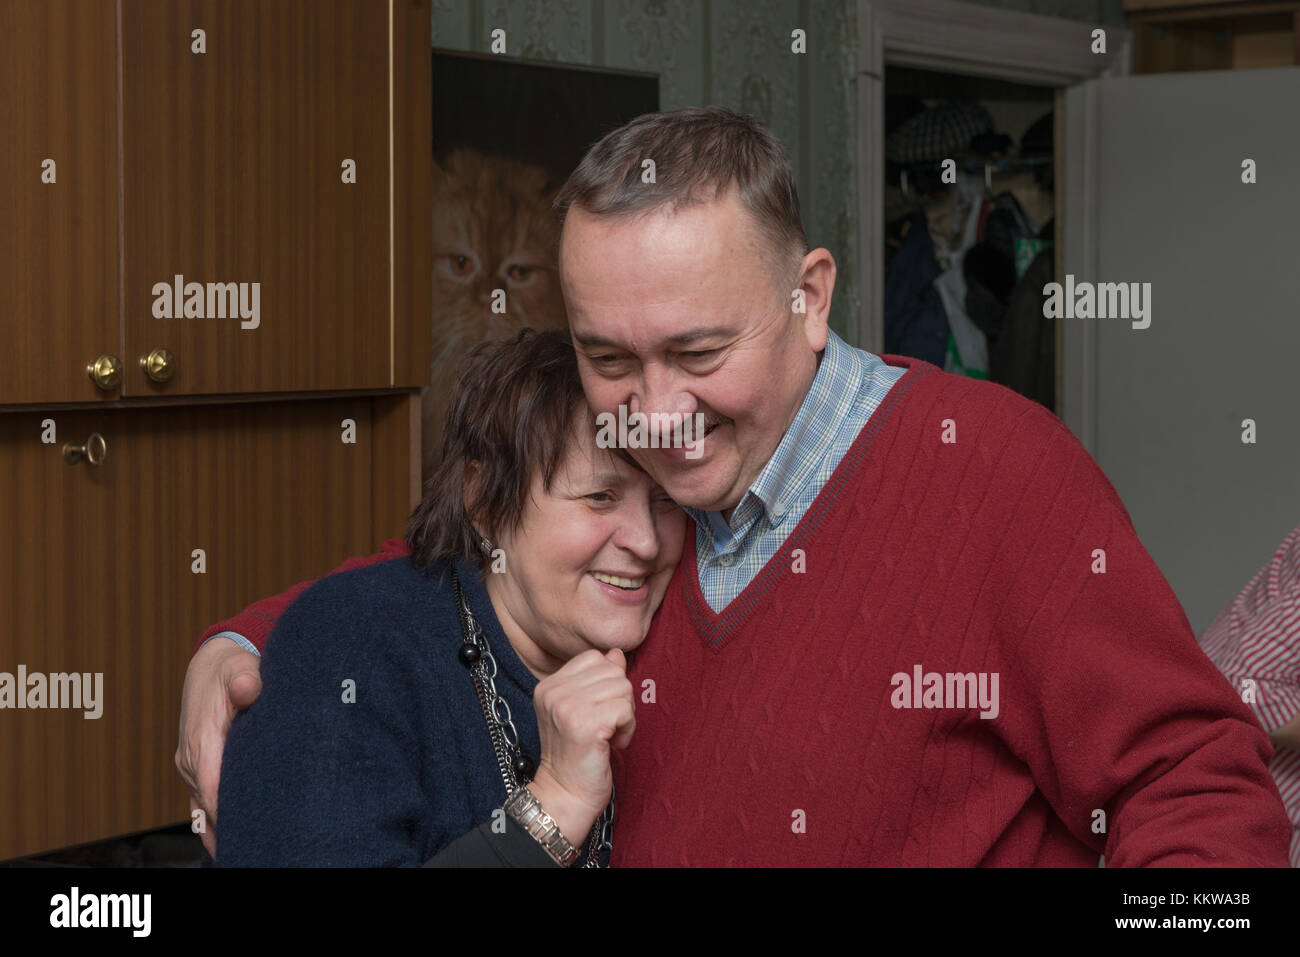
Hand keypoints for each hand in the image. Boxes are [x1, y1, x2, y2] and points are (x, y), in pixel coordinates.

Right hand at [174, 637, 262, 856]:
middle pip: (208, 806)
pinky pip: (201, 803)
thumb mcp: (241, 668)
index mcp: (201, 740)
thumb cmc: (231, 668)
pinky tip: (231, 842)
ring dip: (221, 830)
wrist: (211, 666)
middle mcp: (191, 759)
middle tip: (260, 847)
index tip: (250, 830)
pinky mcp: (195, 770)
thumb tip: (247, 686)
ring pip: (203, 809)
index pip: (212, 787)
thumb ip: (246, 679)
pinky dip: (214, 823)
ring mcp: (190, 767)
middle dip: (230, 828)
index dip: (228, 812)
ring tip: (249, 851)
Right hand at [527, 648, 634, 847]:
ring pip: (623, 688)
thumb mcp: (582, 710)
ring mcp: (568, 707)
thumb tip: (617, 654)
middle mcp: (554, 692)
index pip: (594, 658)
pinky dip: (628, 729)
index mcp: (548, 685)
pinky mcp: (586, 724)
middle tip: (607, 727)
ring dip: (626, 716)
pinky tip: (613, 744)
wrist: (565, 795)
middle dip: (620, 700)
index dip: (607, 683)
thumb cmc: (577, 755)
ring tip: (609, 736)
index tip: (599, 711)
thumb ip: (597, 680)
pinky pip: (626, 709)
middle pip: (613, 672)